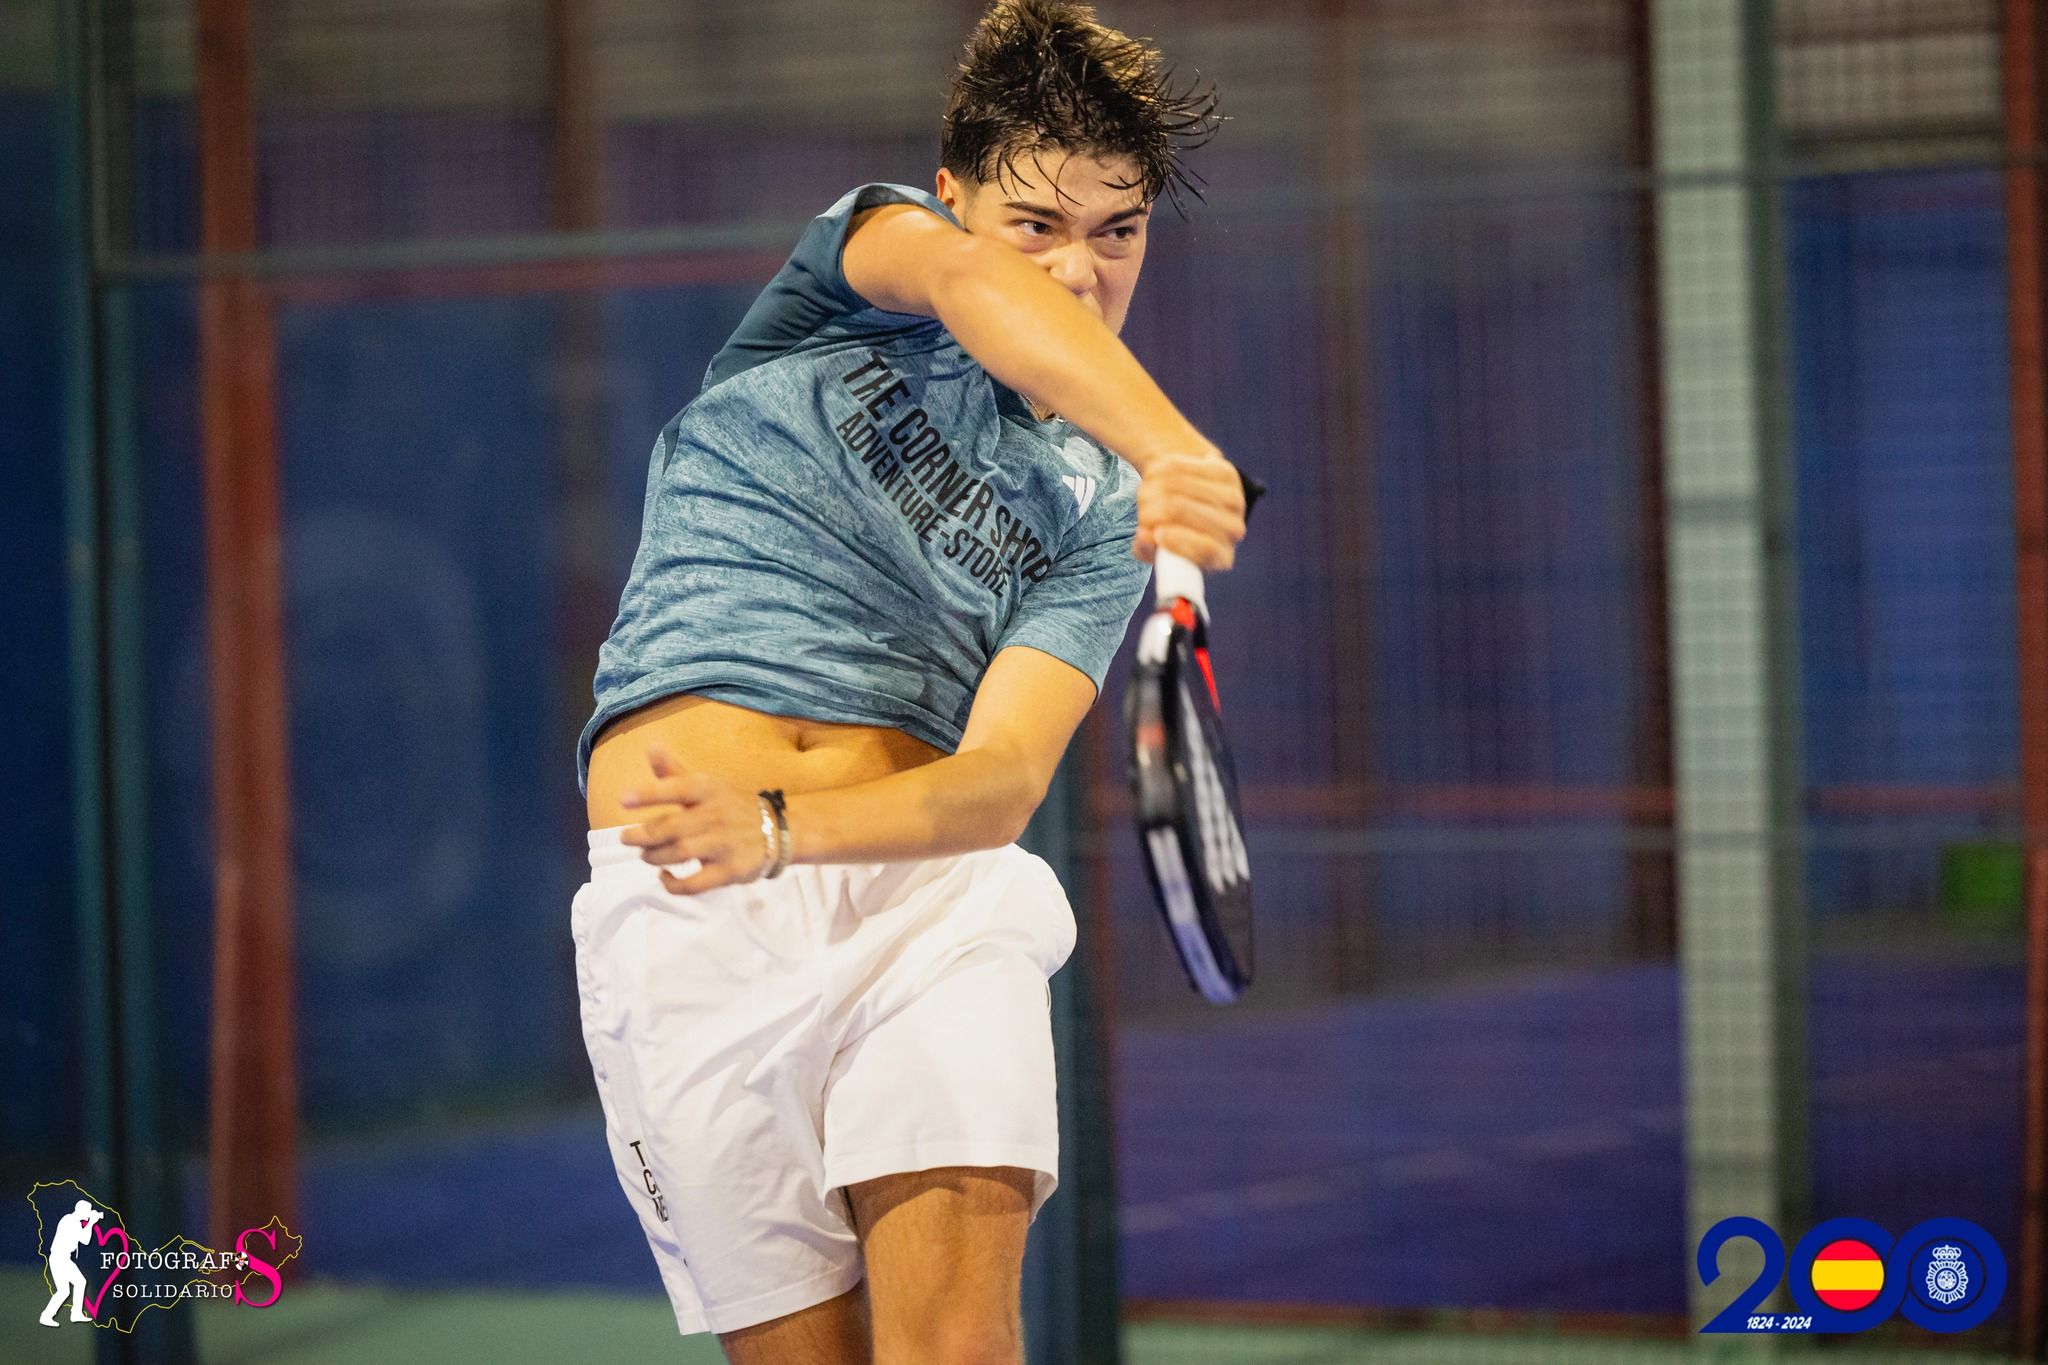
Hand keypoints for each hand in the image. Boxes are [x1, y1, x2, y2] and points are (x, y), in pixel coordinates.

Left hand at [618, 748, 771, 892]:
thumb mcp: (707, 785)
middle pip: (671, 827)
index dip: (648, 794)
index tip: (623, 800)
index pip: (676, 788)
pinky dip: (673, 884)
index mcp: (709, 790)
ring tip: (645, 855)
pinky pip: (694, 883)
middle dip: (642, 835)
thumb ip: (674, 773)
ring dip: (654, 856)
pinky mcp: (730, 870)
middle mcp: (717, 814)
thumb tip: (650, 747)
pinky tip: (664, 876)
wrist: (779, 830)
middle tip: (625, 838)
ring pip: (679, 853)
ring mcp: (724, 844)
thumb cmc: (731, 806)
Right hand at [1132, 450, 1247, 570]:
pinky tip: (1157, 478)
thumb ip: (1148, 550)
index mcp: (1220, 558)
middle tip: (1143, 512)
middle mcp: (1233, 530)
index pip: (1206, 548)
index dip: (1177, 540)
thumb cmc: (1171, 532)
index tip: (1156, 533)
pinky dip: (1159, 471)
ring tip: (1146, 496)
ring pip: (1177, 485)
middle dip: (1152, 510)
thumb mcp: (1158, 549)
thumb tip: (1145, 536)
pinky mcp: (1226, 473)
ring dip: (1151, 489)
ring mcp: (1233, 499)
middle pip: (1182, 510)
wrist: (1192, 501)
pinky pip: (1180, 467)